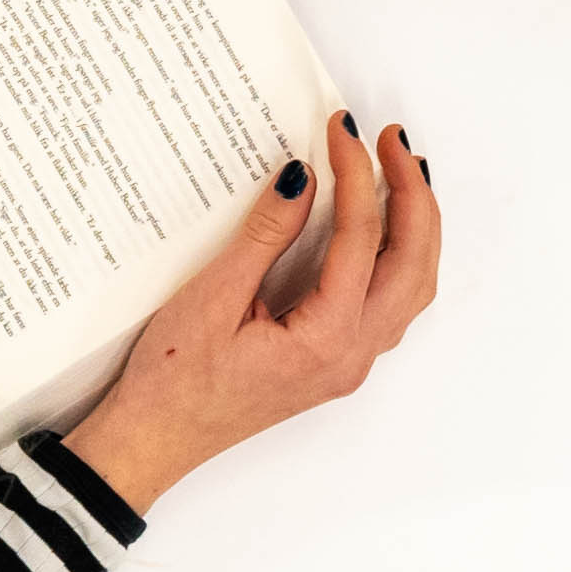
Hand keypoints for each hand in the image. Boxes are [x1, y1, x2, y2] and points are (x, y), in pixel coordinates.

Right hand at [61, 114, 444, 506]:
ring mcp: (350, 362)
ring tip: (400, 172)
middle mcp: (352, 355)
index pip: (362, 241)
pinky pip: (391, 301)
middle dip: (411, 194)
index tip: (342, 130)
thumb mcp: (213, 298)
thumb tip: (304, 179)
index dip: (356, 175)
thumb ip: (267, 235)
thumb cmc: (174, 383)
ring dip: (416, 226)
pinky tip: (384, 226)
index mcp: (325, 341)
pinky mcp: (337, 360)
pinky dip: (400, 254)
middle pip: (413, 262)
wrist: (155, 441)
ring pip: (412, 285)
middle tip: (390, 140)